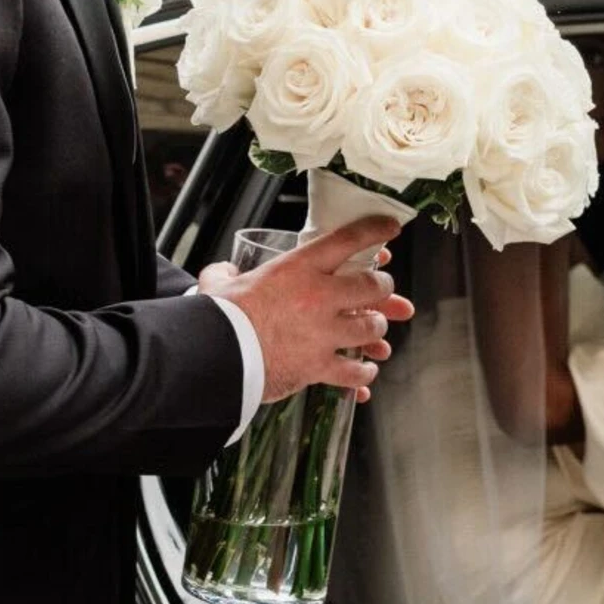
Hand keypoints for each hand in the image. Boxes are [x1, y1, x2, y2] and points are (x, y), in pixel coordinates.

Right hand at [197, 217, 414, 403]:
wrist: (213, 355)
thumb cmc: (218, 316)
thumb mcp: (220, 282)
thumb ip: (225, 273)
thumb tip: (222, 272)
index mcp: (298, 268)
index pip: (347, 240)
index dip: (374, 231)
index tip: (390, 228)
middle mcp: (318, 297)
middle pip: (373, 286)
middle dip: (383, 289)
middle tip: (383, 291)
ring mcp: (323, 333)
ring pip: (371, 329)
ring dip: (376, 332)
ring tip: (375, 336)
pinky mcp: (318, 366)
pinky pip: (354, 372)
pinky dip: (362, 375)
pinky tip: (364, 375)